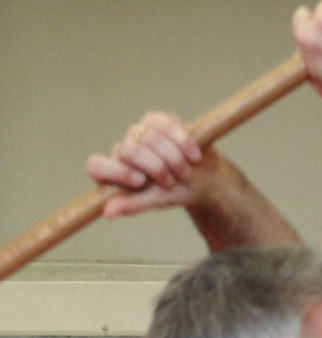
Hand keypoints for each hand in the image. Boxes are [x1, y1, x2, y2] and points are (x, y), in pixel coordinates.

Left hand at [87, 113, 209, 218]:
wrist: (206, 180)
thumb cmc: (177, 193)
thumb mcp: (157, 201)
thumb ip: (132, 204)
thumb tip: (108, 213)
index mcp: (115, 171)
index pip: (96, 166)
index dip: (117, 172)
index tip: (140, 181)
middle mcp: (124, 149)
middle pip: (128, 150)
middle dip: (156, 168)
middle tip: (171, 183)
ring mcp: (140, 132)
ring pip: (150, 137)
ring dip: (174, 159)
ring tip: (186, 173)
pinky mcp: (160, 121)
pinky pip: (168, 125)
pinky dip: (184, 142)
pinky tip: (194, 155)